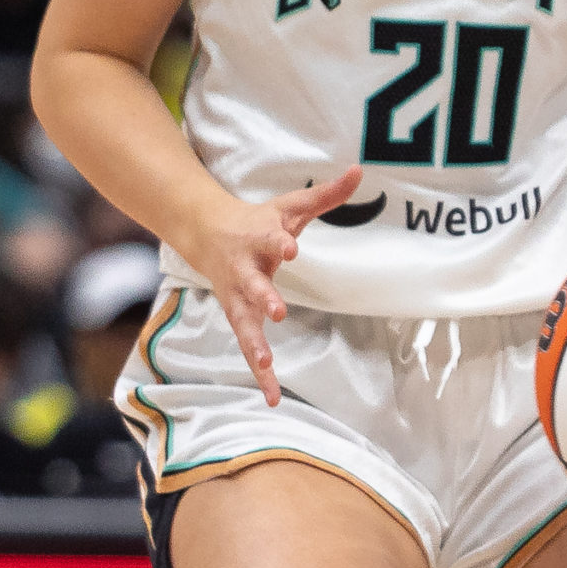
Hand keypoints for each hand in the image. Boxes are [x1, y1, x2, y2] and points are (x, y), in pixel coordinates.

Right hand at [187, 169, 361, 405]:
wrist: (206, 233)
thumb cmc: (257, 219)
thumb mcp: (291, 205)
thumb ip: (327, 194)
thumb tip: (360, 171)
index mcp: (258, 237)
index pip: (270, 238)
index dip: (279, 242)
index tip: (291, 248)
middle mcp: (244, 270)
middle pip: (252, 284)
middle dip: (263, 296)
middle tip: (277, 310)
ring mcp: (238, 297)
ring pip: (243, 323)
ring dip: (254, 344)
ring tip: (266, 365)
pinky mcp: (239, 317)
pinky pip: (249, 347)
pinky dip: (259, 374)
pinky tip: (273, 397)